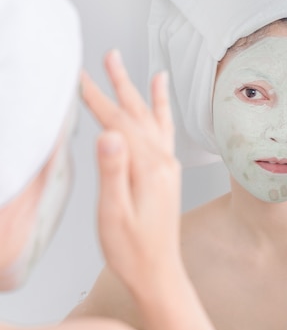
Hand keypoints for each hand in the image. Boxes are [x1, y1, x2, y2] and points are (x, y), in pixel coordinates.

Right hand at [81, 50, 180, 297]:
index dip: (95, 98)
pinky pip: (165, 132)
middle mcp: (163, 162)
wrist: (158, 273)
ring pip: (151, 119)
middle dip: (117, 85)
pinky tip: (161, 95)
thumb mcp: (114, 215)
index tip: (77, 75)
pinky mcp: (166, 174)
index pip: (117, 123)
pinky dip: (162, 110)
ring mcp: (167, 167)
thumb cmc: (132, 251)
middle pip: (135, 114)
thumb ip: (112, 173)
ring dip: (139, 92)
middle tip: (106, 57)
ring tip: (132, 66)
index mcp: (148, 169)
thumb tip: (108, 135)